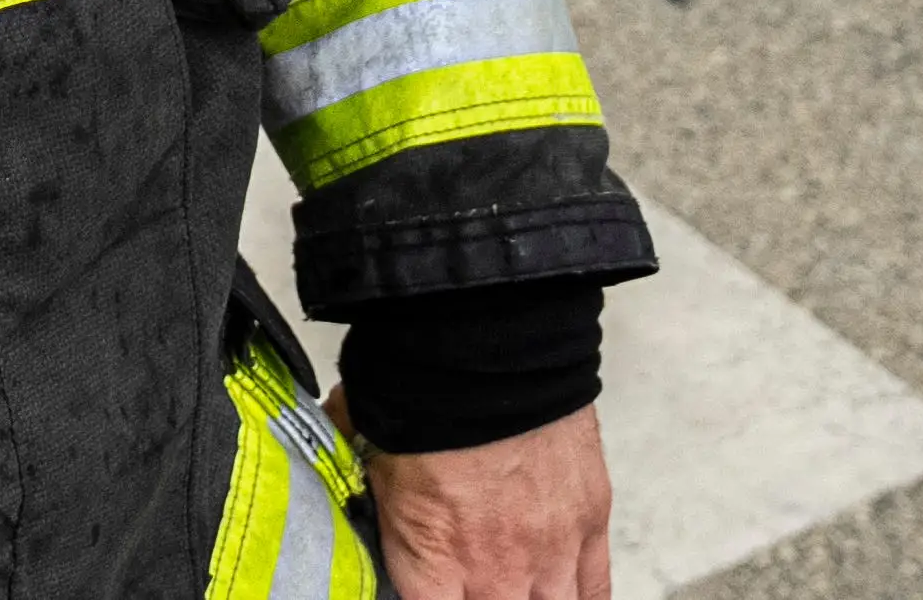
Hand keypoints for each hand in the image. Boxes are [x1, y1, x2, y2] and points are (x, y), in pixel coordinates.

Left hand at [348, 399, 610, 599]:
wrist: (485, 349)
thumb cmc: (419, 391)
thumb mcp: (360, 440)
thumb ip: (350, 471)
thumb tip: (326, 459)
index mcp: (430, 559)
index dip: (423, 597)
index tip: (425, 584)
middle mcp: (494, 570)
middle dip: (482, 595)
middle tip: (471, 576)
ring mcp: (550, 551)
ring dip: (530, 598)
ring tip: (513, 582)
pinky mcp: (589, 522)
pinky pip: (595, 590)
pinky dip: (580, 596)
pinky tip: (563, 592)